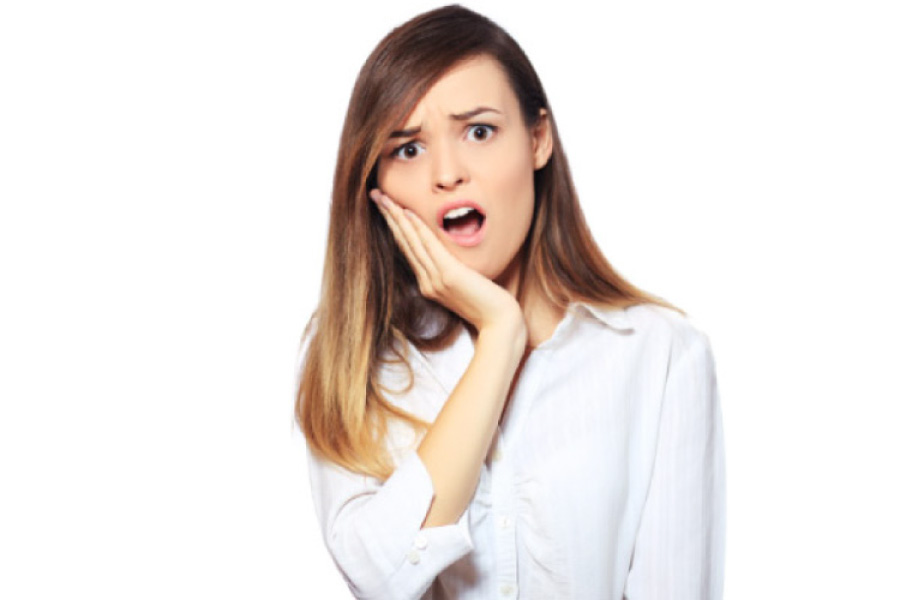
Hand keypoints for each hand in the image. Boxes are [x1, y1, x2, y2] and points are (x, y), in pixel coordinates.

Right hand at [370, 188, 524, 336]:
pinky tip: (408, 214)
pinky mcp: (448, 276)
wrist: (500, 324)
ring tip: (385, 199)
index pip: (408, 250)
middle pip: (404, 243)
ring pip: (411, 243)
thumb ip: (453, 271)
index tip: (385, 207)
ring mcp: (436, 280)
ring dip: (397, 218)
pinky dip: (417, 230)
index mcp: (429, 284)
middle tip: (375, 195)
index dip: (395, 227)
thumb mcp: (465, 285)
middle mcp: (427, 282)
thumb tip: (451, 254)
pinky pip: (429, 248)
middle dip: (389, 217)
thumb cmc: (488, 306)